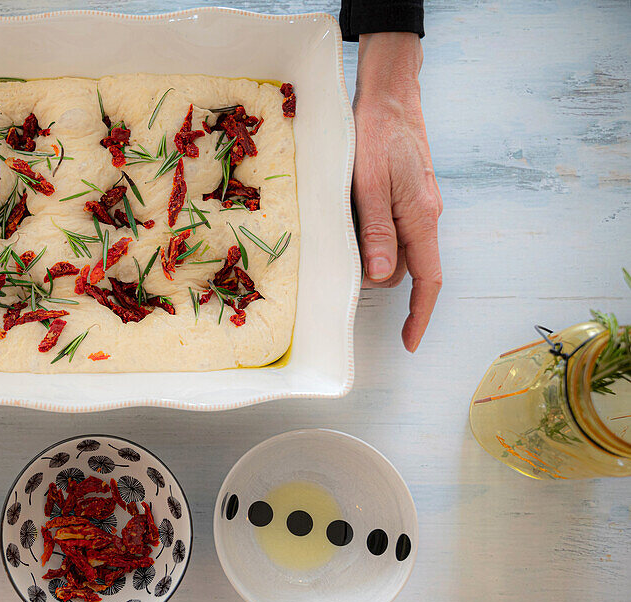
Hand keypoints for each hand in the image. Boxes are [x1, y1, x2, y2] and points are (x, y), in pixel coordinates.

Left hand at [352, 33, 442, 351]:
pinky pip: (388, 226)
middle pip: (403, 267)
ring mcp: (416, 205)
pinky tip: (348, 213)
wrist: (390, 94)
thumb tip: (381, 278)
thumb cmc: (378, 135)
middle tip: (338, 255)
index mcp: (421, 219)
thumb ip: (377, 232)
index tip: (409, 342)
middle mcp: (424, 216)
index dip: (419, 315)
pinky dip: (368, 232)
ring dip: (367, 249)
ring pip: (392, 247)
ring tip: (341, 225)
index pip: (427, 281)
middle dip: (374, 273)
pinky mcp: (404, 194)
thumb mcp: (371, 185)